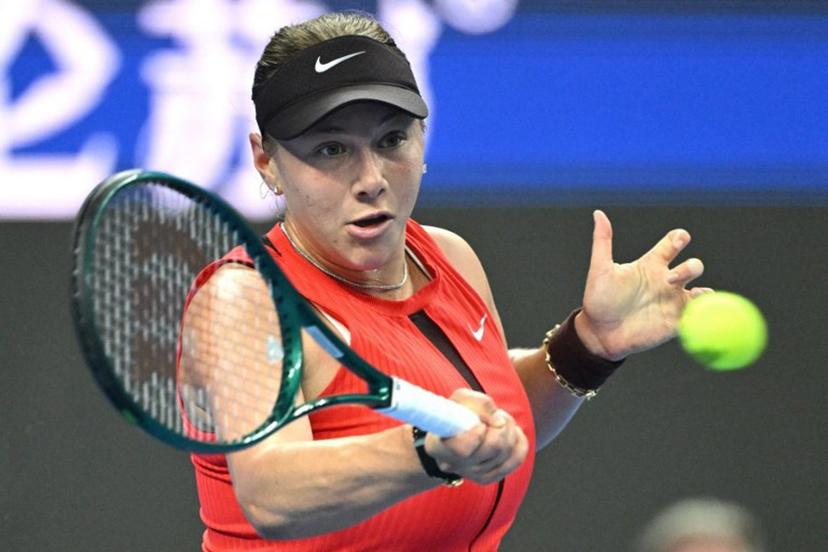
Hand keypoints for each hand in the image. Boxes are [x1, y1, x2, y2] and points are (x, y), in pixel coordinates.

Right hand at [424, 389, 527, 484]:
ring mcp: (473, 474)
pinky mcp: (491, 477)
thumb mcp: (460, 400)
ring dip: (508, 428)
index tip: (479, 424)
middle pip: (494, 446)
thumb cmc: (455, 415)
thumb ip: (479, 404)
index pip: (462, 449)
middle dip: (501, 424)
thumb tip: (499, 420)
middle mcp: (454, 465)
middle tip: (494, 416)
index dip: (477, 434)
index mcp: (438, 447)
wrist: (454, 434)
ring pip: (508, 450)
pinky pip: (518, 457)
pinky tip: (508, 432)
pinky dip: (518, 440)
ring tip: (497, 421)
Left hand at [576, 210, 712, 360]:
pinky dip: (707, 314)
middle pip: (693, 266)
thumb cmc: (599, 300)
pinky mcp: (675, 323)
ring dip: (704, 291)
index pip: (673, 244)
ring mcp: (672, 302)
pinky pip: (699, 317)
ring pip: (703, 291)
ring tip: (695, 294)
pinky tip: (703, 314)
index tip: (678, 240)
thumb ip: (602, 241)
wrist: (599, 334)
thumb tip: (598, 213)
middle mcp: (666, 281)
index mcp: (651, 264)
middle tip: (670, 279)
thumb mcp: (600, 270)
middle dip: (690, 267)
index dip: (680, 238)